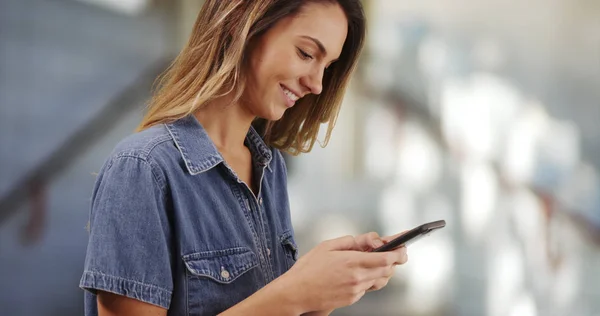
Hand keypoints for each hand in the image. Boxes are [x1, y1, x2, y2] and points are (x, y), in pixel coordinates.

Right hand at [280, 235, 405, 312]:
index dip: (399, 253)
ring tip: (376, 261)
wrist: (297, 292)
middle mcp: (357, 278)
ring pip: (380, 280)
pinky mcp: (352, 299)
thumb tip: (367, 241)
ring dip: (383, 270)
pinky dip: (369, 279)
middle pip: (388, 270)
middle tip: (395, 252)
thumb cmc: (309, 269)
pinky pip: (368, 288)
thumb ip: (350, 241)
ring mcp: (356, 290)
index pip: (386, 259)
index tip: (403, 247)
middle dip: (394, 260)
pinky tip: (360, 272)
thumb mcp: (327, 246)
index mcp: (352, 262)